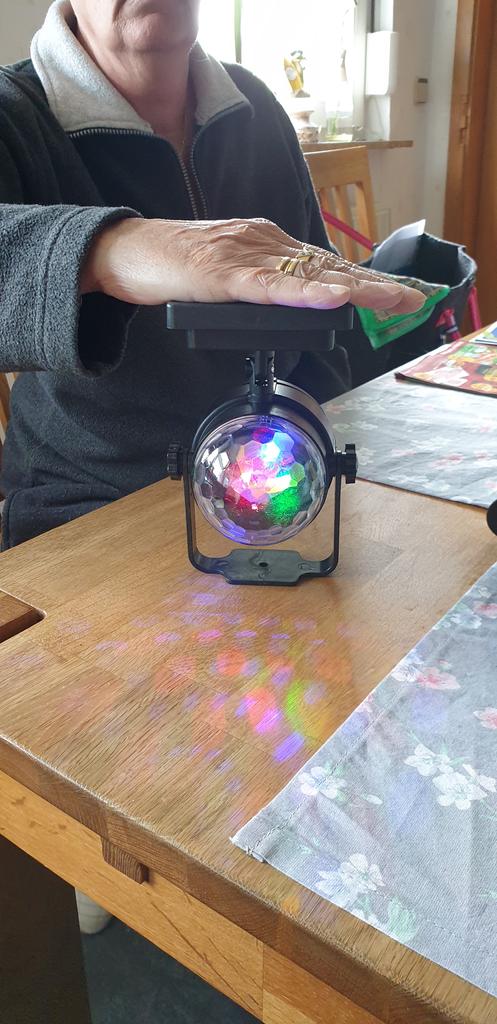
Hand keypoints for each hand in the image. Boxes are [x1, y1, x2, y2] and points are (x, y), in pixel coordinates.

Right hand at [81, 217, 424, 312]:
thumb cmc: (169, 264)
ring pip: (307, 274)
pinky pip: (269, 287)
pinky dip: (305, 294)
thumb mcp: (225, 274)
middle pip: (326, 265)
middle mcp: (261, 242)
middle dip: (372, 283)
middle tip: (413, 297)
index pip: (322, 262)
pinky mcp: (220, 274)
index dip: (361, 277)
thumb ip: (258, 283)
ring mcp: (242, 255)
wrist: (121, 250)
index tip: (396, 291)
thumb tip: (291, 302)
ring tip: (390, 299)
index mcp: (263, 243)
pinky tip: (332, 298)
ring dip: (354, 288)